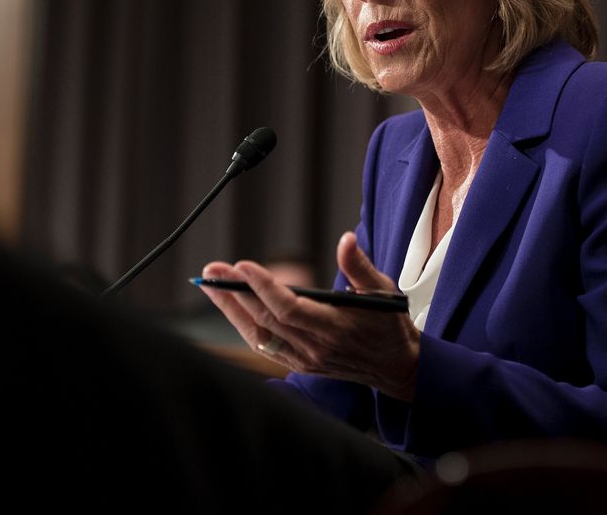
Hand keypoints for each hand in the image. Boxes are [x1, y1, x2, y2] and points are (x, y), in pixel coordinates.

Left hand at [198, 232, 419, 401]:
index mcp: (335, 327)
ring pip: (258, 335)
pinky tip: (230, 307)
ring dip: (231, 310)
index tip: (242, 265)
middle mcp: (315, 347)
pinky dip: (244, 325)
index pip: (289, 308)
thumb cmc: (389, 323)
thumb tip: (345, 240)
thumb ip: (360, 266)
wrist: (396, 367)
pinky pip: (263, 345)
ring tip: (210, 284)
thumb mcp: (383, 290)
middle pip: (265, 319)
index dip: (263, 287)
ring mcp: (304, 359)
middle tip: (213, 269)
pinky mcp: (299, 364)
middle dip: (235, 293)